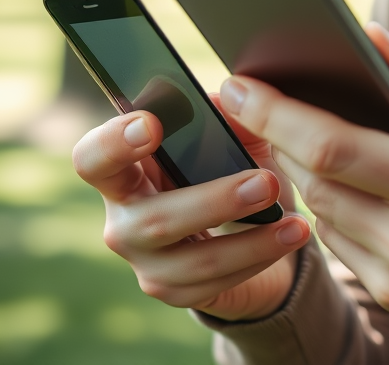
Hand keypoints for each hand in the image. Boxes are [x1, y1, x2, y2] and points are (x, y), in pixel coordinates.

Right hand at [71, 101, 311, 320]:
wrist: (246, 231)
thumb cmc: (228, 171)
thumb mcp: (233, 138)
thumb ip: (229, 116)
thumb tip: (236, 96)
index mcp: (126, 170)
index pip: (93, 158)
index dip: (113, 143)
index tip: (152, 124)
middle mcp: (124, 218)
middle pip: (151, 219)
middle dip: (215, 201)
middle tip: (267, 183)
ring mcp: (146, 261)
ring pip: (192, 260)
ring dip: (251, 241)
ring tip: (295, 223)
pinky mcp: (174, 291)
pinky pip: (217, 283)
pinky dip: (259, 259)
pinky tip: (289, 240)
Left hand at [219, 23, 388, 337]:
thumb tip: (374, 37)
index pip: (335, 147)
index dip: (278, 113)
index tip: (238, 82)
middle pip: (312, 181)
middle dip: (274, 135)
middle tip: (248, 96)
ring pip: (319, 214)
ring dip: (298, 169)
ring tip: (287, 128)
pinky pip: (339, 243)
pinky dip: (327, 205)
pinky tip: (332, 175)